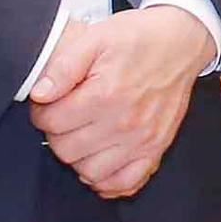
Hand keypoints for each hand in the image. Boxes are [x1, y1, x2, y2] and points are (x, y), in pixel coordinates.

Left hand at [28, 4, 209, 198]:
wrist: (180, 41)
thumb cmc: (138, 38)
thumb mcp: (95, 38)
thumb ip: (63, 66)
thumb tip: (40, 93)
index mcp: (105, 95)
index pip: (52, 122)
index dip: (41, 112)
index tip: (46, 103)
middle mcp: (124, 123)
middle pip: (67, 151)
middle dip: (56, 134)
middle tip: (62, 116)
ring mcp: (142, 140)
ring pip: (90, 172)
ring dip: (78, 157)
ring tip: (79, 135)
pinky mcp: (156, 149)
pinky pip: (125, 183)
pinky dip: (107, 181)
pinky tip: (99, 161)